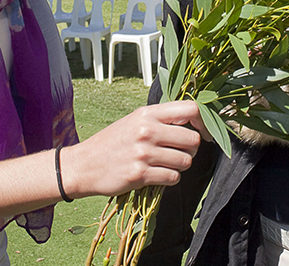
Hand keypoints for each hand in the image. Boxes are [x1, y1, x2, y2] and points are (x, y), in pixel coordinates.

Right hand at [61, 101, 208, 197]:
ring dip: (180, 166)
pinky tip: (157, 175)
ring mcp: (144, 152)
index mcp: (148, 113)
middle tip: (180, 153)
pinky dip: (170, 179)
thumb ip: (161, 119)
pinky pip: (173, 178)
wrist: (84, 165)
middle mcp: (147, 130)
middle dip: (192, 150)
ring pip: (186, 161)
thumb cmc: (113, 141)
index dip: (204, 122)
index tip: (204, 133)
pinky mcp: (140, 174)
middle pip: (193, 140)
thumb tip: (193, 121)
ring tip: (166, 164)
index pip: (191, 109)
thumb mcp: (135, 120)